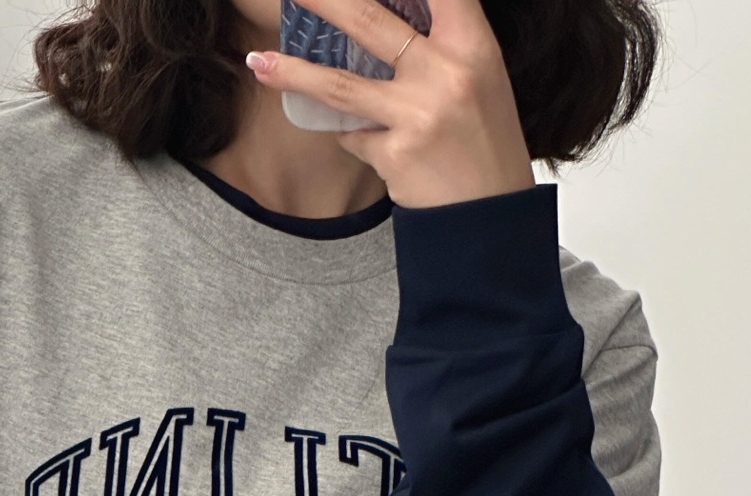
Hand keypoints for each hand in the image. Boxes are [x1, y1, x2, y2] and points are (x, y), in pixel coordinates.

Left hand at [245, 0, 534, 209]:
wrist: (491, 219)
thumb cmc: (485, 143)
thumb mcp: (480, 79)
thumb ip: (442, 45)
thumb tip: (387, 14)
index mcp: (473, 46)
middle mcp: (445, 73)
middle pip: (369, 20)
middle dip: (323, 1)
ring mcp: (416, 115)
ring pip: (339, 86)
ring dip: (293, 72)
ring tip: (258, 61)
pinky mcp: (394, 155)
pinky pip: (354, 135)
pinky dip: (354, 135)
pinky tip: (368, 142)